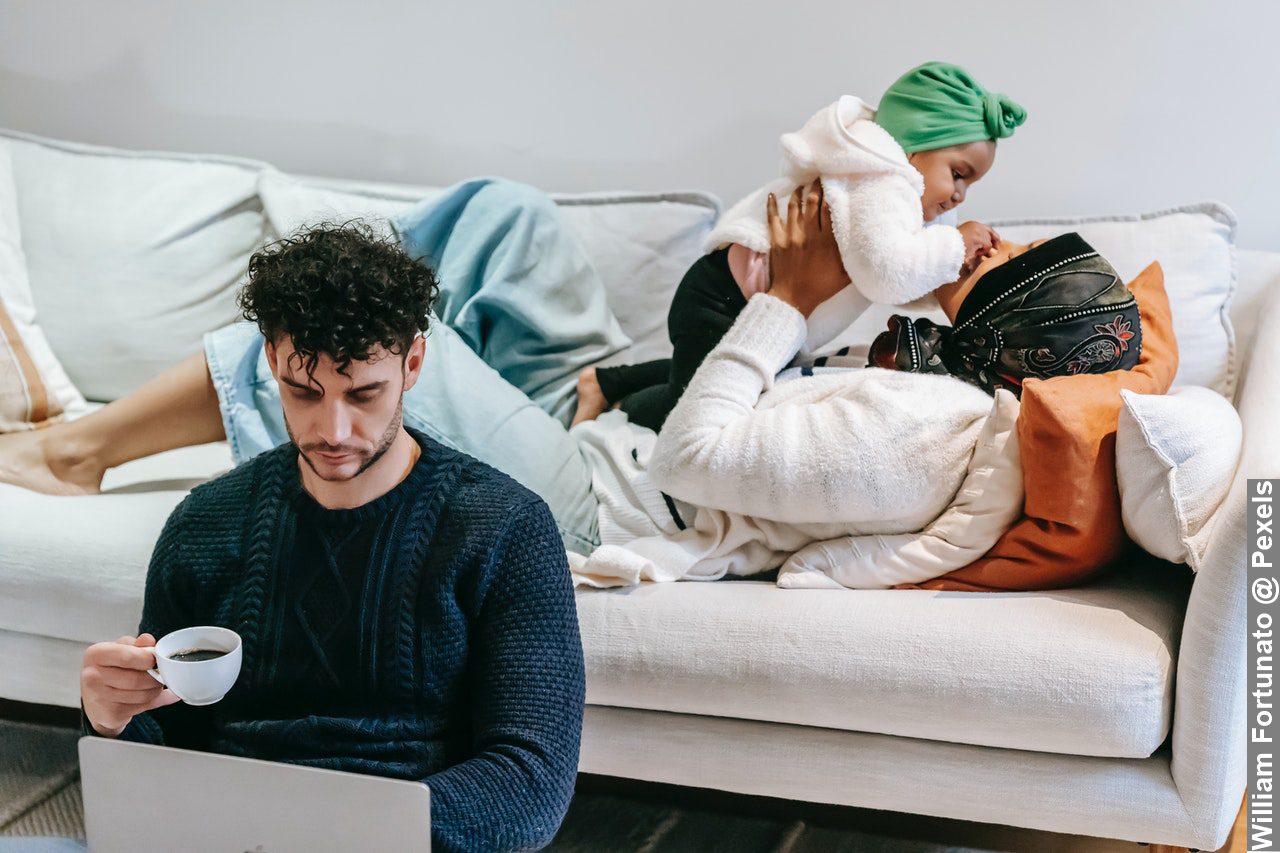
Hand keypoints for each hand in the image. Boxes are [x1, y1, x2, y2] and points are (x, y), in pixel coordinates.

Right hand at [81, 633, 179, 736]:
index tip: (156, 659)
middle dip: (156, 677)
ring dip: (156, 689)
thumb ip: (137, 644)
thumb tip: (148, 640)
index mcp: (95, 655)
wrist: (96, 700)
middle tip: (161, 674)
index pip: (127, 657)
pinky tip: (155, 695)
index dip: (148, 659)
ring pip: (142, 695)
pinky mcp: (109, 715)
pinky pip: (142, 707)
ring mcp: (99, 698)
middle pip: (137, 679)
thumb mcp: (121, 650)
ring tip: (156, 683)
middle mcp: (92, 677)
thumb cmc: (111, 669)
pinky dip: (155, 701)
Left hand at [766, 179, 850, 316]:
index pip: (829, 209)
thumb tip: (865, 244)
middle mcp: (809, 235)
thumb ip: (853, 256)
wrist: (793, 299)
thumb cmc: (820, 288)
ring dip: (799, 193)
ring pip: (794, 207)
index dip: (831, 193)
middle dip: (816, 187)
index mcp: (826, 242)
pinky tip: (772, 195)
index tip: (835, 182)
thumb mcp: (844, 275)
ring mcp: (791, 237)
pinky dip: (772, 206)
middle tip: (819, 177)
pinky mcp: (777, 241)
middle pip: (812, 203)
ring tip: (803, 184)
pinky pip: (773, 219)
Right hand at [957, 220, 999, 273]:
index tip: (996, 241)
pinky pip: (987, 247)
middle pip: (990, 232)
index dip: (992, 235)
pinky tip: (973, 251)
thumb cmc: (952, 245)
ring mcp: (978, 231)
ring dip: (983, 249)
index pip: (987, 228)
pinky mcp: (980, 239)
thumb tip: (985, 243)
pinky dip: (982, 251)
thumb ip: (974, 237)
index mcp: (971, 224)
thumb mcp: (964, 238)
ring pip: (988, 242)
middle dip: (994, 240)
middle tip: (996, 247)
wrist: (947, 246)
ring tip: (974, 251)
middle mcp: (976, 225)